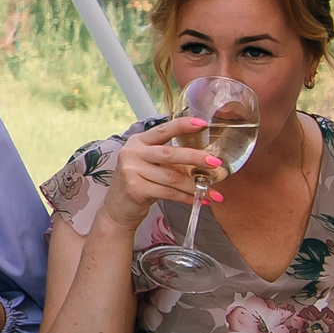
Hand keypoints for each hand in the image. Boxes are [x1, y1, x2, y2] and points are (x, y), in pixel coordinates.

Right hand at [98, 116, 225, 232]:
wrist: (117, 208)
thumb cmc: (139, 183)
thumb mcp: (150, 165)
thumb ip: (169, 159)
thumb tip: (204, 160)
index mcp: (138, 142)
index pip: (163, 130)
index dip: (183, 125)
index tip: (202, 124)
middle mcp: (132, 153)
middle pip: (169, 153)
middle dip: (195, 158)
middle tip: (215, 163)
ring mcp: (131, 170)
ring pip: (172, 177)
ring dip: (194, 185)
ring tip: (211, 191)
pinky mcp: (134, 188)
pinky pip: (168, 192)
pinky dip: (185, 197)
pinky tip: (197, 199)